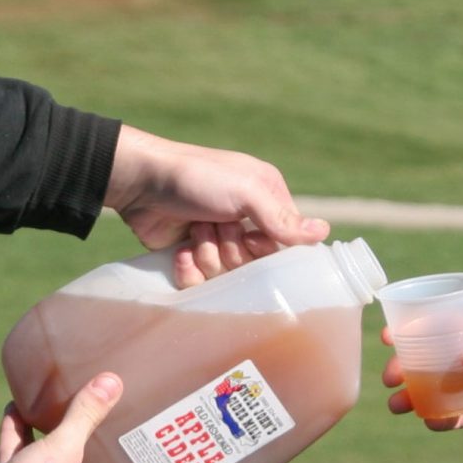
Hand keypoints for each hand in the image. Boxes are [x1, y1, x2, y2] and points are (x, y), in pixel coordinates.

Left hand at [106, 125, 328, 285]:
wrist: (139, 183)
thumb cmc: (197, 178)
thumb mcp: (245, 191)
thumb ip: (282, 218)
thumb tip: (324, 233)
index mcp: (265, 199)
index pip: (283, 244)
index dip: (264, 249)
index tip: (248, 236)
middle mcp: (243, 221)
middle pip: (252, 264)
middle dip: (230, 250)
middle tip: (213, 226)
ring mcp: (215, 240)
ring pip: (224, 274)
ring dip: (206, 255)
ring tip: (193, 231)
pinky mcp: (188, 256)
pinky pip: (199, 283)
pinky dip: (188, 269)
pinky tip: (180, 251)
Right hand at [386, 314, 462, 430]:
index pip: (437, 327)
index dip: (410, 330)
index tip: (388, 337)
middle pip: (428, 363)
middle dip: (405, 369)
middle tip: (391, 378)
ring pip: (437, 392)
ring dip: (415, 398)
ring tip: (397, 406)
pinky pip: (457, 417)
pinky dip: (441, 421)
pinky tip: (431, 422)